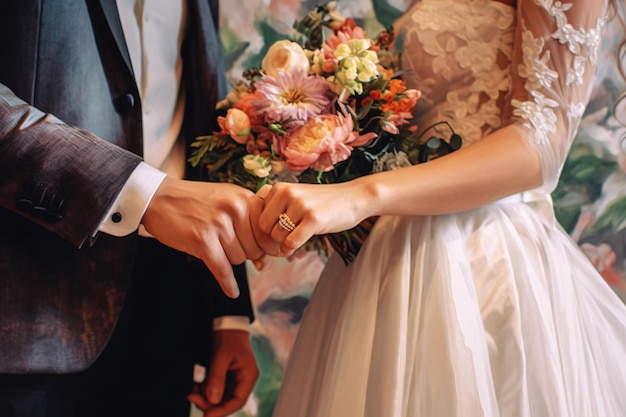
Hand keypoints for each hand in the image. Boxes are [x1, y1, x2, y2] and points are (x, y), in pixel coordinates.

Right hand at [142, 177, 266, 297]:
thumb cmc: (195, 201)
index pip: (267, 233)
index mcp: (244, 198)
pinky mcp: (202, 240)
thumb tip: (263, 262)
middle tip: (226, 245)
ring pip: (238, 259)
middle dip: (243, 253)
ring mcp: (219, 224)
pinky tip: (232, 292)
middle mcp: (235, 209)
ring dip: (228, 259)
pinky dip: (228, 283)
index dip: (264, 246)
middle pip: (254, 249)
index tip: (261, 253)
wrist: (159, 198)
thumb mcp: (227, 199)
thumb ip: (249, 224)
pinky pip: (222, 269)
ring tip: (213, 245)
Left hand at [187, 330, 258, 416]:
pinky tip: (196, 385)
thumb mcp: (221, 356)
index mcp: (248, 376)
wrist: (227, 324)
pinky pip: (215, 390)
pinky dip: (205, 390)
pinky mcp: (226, 377)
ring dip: (205, 397)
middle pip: (227, 402)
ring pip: (220, 397)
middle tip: (192, 397)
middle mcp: (243, 380)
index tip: (206, 416)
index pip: (237, 401)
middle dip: (210, 403)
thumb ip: (217, 378)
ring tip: (193, 390)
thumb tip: (213, 401)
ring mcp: (234, 379)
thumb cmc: (228, 337)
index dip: (222, 411)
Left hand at [258, 181, 366, 255]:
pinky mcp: (313, 218)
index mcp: (278, 188)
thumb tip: (253, 235)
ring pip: (276, 236)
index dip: (263, 231)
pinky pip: (291, 242)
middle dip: (271, 239)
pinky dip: (290, 250)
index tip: (274, 237)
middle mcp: (286, 193)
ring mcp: (300, 205)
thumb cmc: (321, 202)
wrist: (353, 197)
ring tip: (294, 241)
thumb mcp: (295, 197)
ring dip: (283, 244)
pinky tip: (294, 249)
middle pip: (263, 228)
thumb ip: (274, 208)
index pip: (257, 216)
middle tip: (282, 243)